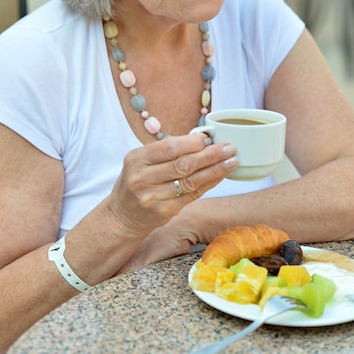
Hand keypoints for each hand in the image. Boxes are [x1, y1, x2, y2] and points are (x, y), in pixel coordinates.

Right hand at [105, 133, 236, 239]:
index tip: (209, 138)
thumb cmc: (137, 182)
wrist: (122, 216)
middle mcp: (142, 178)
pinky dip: (209, 183)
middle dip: (210, 155)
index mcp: (136, 159)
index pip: (169, 147)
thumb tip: (202, 140)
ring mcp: (153, 197)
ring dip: (215, 170)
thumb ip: (165, 152)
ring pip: (191, 181)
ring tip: (231, 161)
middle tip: (229, 147)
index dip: (192, 142)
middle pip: (183, 164)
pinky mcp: (165, 212)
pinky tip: (220, 175)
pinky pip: (193, 195)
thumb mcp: (141, 162)